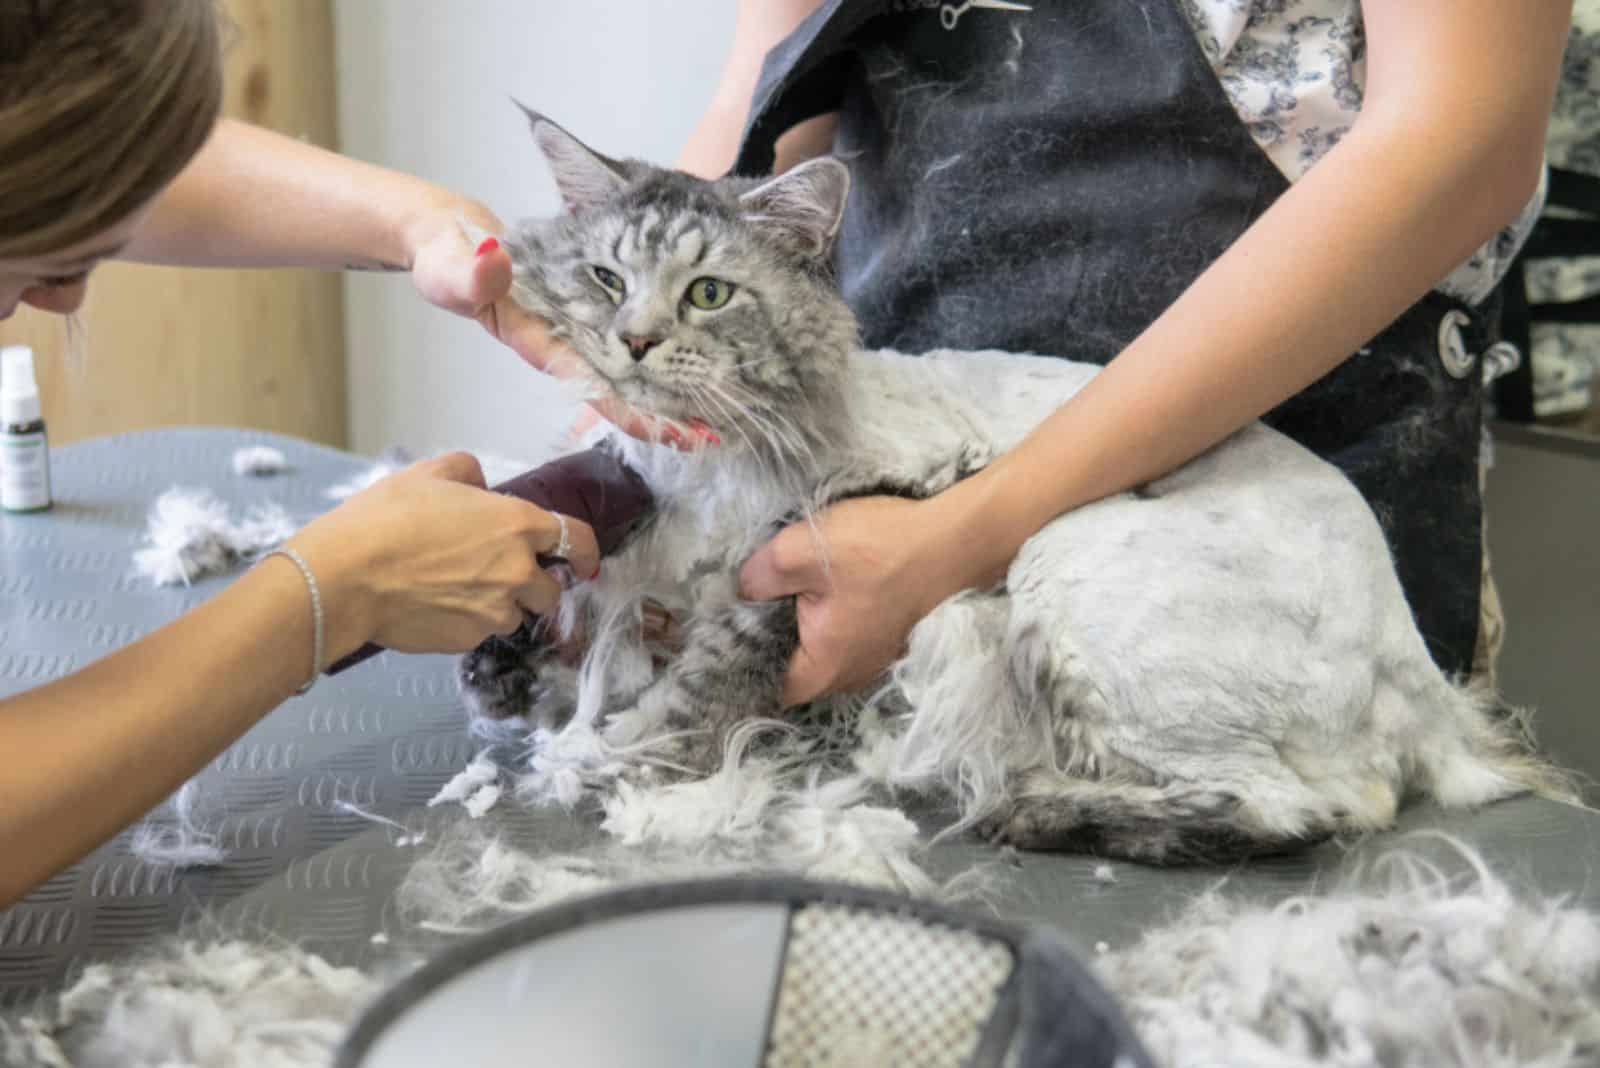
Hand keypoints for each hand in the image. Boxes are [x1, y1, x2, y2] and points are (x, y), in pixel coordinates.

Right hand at [288, 452, 599, 659]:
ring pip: (515, 614)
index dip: (586, 552)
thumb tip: (480, 485)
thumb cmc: (385, 520)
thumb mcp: (429, 474)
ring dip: (499, 605)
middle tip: (497, 572)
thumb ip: (468, 473)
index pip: (578, 540)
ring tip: (457, 589)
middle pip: (550, 589)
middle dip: (533, 583)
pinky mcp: (468, 639)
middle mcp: (517, 571)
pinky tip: (434, 606)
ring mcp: (495, 611)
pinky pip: (481, 632)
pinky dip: (467, 622)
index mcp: (518, 525)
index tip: (585, 562)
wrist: (346, 576)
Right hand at [404, 201, 707, 448]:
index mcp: (543, 340)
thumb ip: (465, 272)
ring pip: (632, 370)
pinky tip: (694, 365)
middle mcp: (567, 344)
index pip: (598, 384)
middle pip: (624, 387)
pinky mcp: (587, 312)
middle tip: (718, 430)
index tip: (678, 432)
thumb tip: (492, 268)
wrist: (448, 239)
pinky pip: (629, 343)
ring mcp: (579, 329)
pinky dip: (659, 357)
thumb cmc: (444, 254)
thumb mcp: (448, 263)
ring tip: (718, 413)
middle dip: (665, 410)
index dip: (636, 410)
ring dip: (669, 390)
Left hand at [738, 496, 958, 705]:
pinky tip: (814, 586)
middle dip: (762, 637)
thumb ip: (759, 576)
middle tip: (741, 600)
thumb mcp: (802, 551)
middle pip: (785, 668)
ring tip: (775, 590)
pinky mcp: (883, 638)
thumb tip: (742, 589)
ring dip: (794, 625)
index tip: (717, 629)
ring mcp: (869, 660)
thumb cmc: (880, 549)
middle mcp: (846, 678)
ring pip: (813, 650)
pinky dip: (822, 617)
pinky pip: (838, 636)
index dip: (734, 658)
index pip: (759, 684)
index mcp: (822, 670)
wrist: (954, 540)